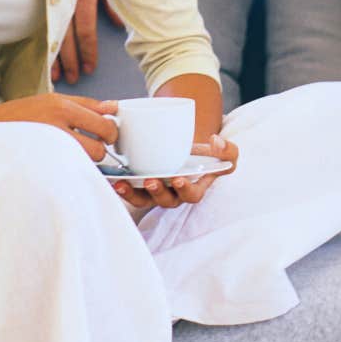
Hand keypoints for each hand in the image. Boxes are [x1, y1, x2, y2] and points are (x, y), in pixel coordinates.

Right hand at [0, 93, 118, 160]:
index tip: (107, 134)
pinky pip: (70, 172)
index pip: (103, 123)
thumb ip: (86, 103)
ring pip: (86, 164)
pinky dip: (72, 169)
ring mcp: (49, 150)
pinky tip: (64, 162)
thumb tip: (113, 107)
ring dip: (86, 160)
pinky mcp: (42, 167)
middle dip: (100, 148)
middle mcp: (56, 128)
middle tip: (91, 145)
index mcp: (61, 107)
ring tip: (73, 153)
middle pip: (99, 148)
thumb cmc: (22, 114)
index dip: (111, 131)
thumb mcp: (53, 99)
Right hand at [51, 0, 122, 83]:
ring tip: (57, 76)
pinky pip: (42, 25)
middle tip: (74, 78)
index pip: (86, 31)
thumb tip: (119, 25)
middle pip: (67, 37)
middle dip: (71, 60)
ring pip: (51, 33)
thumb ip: (112, 4)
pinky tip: (44, 57)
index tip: (90, 68)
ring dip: (55, 57)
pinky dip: (43, 42)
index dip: (88, 52)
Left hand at [111, 133, 238, 209]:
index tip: (178, 179)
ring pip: (143, 200)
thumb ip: (228, 150)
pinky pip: (130, 192)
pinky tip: (112, 178)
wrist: (188, 147)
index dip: (185, 190)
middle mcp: (174, 194)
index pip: (192, 195)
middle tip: (152, 180)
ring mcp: (156, 192)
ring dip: (132, 194)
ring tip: (123, 183)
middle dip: (158, 192)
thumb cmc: (207, 154)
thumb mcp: (225, 152)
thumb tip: (216, 141)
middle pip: (165, 200)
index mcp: (194, 189)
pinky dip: (120, 187)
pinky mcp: (140, 185)